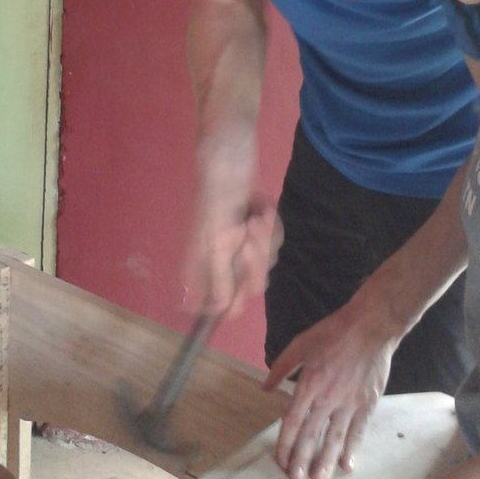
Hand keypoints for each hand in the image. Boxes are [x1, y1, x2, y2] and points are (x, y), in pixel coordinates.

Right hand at [186, 194, 281, 317]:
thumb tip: (220, 310)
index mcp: (205, 268)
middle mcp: (223, 261)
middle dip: (254, 262)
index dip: (228, 305)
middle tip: (248, 241)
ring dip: (264, 239)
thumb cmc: (215, 207)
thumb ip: (220, 281)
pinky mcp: (258, 233)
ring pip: (267, 262)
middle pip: (249, 285)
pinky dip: (272, 227)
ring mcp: (242, 246)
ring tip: (254, 219)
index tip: (238, 299)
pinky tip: (262, 211)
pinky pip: (275, 242)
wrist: (230, 168)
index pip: (214, 303)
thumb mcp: (216, 247)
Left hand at [263, 304, 393, 478]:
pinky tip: (347, 465)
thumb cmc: (332, 333)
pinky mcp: (368, 403)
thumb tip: (265, 389)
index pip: (293, 421)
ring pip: (335, 438)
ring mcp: (350, 402)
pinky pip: (358, 431)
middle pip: (312, 435)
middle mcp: (328, 398)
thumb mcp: (300, 344)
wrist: (370, 326)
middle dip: (303, 459)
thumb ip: (281, 368)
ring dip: (326, 461)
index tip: (281, 461)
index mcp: (309, 384)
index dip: (286, 443)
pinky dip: (352, 449)